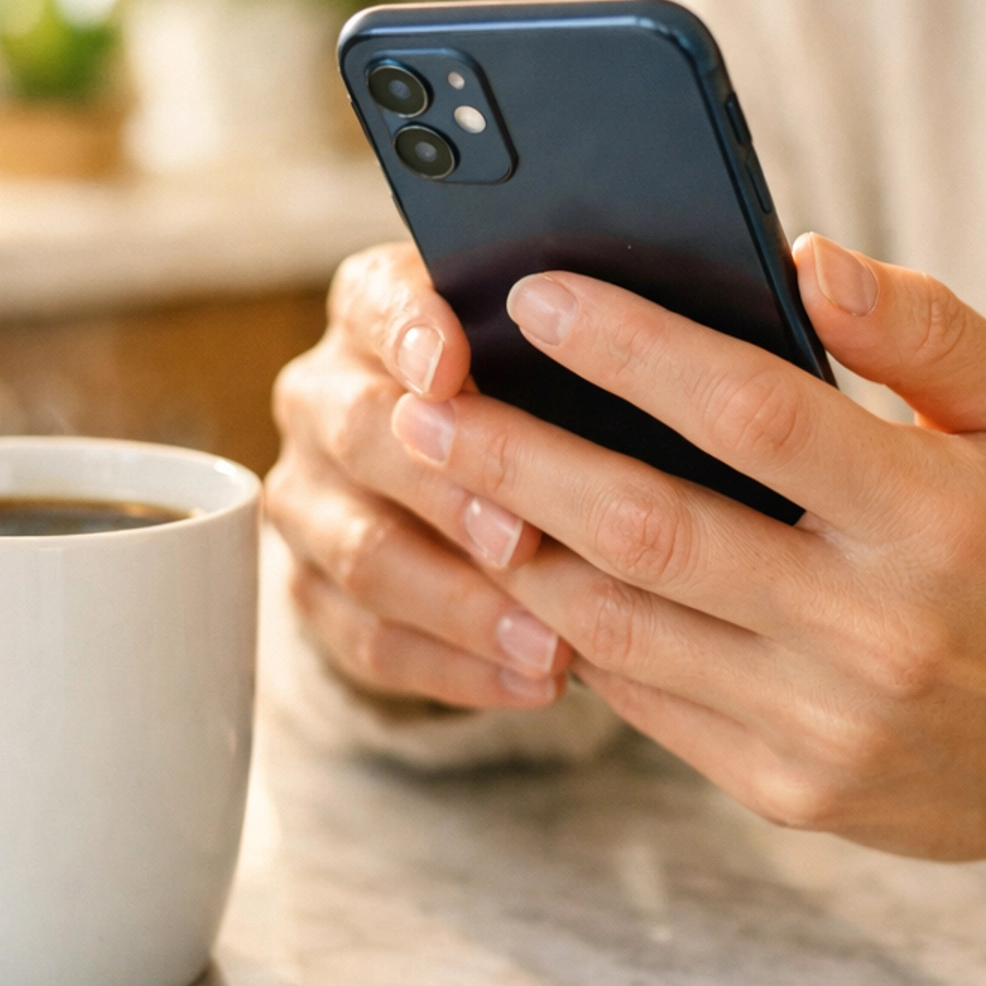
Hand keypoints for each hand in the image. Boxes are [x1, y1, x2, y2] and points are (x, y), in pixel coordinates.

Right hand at [266, 243, 568, 711]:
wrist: (455, 477)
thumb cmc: (536, 389)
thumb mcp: (551, 346)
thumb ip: (583, 336)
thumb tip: (677, 341)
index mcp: (374, 310)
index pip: (374, 303)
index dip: (407, 334)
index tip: (449, 370)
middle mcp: (323, 395)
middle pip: (362, 436)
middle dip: (447, 490)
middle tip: (525, 537)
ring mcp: (309, 497)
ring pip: (362, 554)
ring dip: (460, 603)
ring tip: (551, 643)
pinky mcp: (313, 590)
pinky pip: (370, 641)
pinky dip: (457, 668)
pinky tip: (535, 682)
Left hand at [388, 236, 985, 877]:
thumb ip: (921, 325)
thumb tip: (797, 254)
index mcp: (936, 516)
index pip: (751, 414)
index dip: (630, 349)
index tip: (535, 295)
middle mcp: (873, 631)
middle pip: (650, 529)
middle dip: (515, 458)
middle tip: (422, 401)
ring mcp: (825, 726)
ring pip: (622, 630)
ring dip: (514, 550)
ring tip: (440, 480)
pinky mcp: (793, 791)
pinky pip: (648, 704)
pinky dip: (575, 633)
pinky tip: (523, 569)